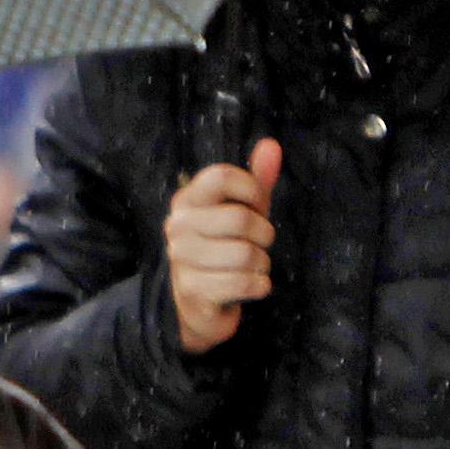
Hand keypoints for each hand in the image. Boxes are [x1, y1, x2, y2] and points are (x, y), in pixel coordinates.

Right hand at [165, 139, 283, 354]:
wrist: (197, 302)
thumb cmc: (224, 247)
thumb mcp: (241, 210)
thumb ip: (257, 179)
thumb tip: (272, 145)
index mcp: (187, 200)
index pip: (221, 177)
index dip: (252, 189)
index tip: (259, 205)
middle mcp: (177, 226)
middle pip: (240, 219)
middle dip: (264, 234)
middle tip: (259, 244)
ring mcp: (182, 259)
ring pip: (246, 254)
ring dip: (262, 263)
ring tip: (253, 266)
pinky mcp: (194, 290)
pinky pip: (245, 283)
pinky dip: (259, 285)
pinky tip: (250, 285)